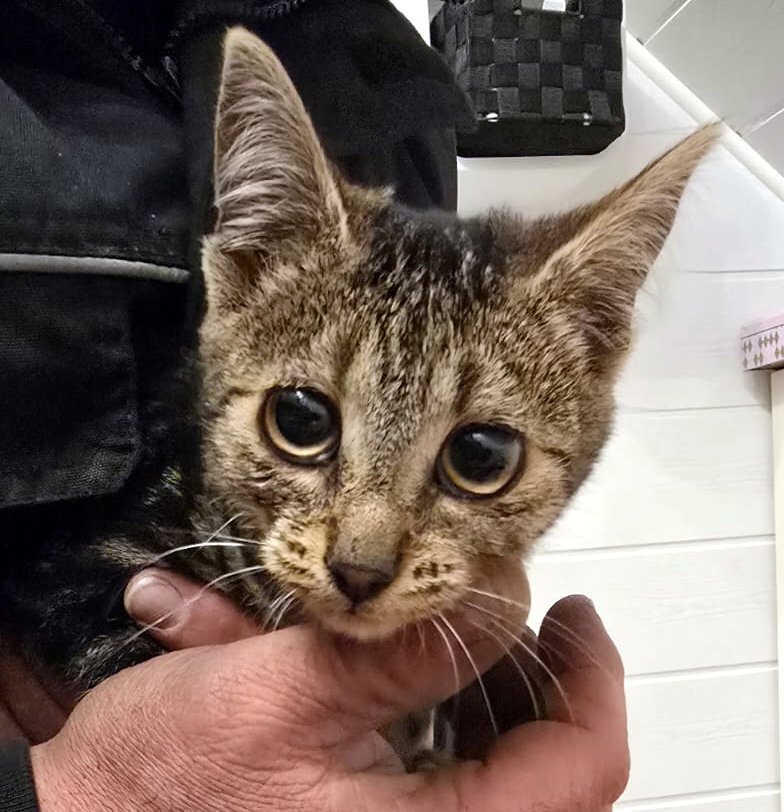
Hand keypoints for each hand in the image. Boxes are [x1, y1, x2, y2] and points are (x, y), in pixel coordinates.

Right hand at [28, 570, 627, 811]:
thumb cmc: (166, 778)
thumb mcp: (291, 691)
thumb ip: (408, 650)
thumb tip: (500, 597)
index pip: (579, 770)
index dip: (593, 681)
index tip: (575, 615)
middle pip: (544, 767)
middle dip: (529, 676)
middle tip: (502, 611)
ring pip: (491, 764)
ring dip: (475, 686)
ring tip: (440, 629)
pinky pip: (435, 766)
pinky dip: (426, 706)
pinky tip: (385, 662)